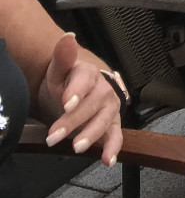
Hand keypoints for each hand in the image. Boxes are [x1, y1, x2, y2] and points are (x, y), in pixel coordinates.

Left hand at [37, 34, 123, 166]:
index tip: (66, 103)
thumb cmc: (66, 81)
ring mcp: (110, 108)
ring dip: (91, 135)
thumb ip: (62, 56)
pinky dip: (113, 148)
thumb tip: (68, 37)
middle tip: (54, 136)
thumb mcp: (59, 70)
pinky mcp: (113, 124)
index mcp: (89, 74)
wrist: (78, 91)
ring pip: (104, 121)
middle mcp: (104, 90)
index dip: (76, 92)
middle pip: (92, 105)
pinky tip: (107, 160)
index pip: (84, 81)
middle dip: (74, 121)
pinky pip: (116, 136)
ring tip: (77, 148)